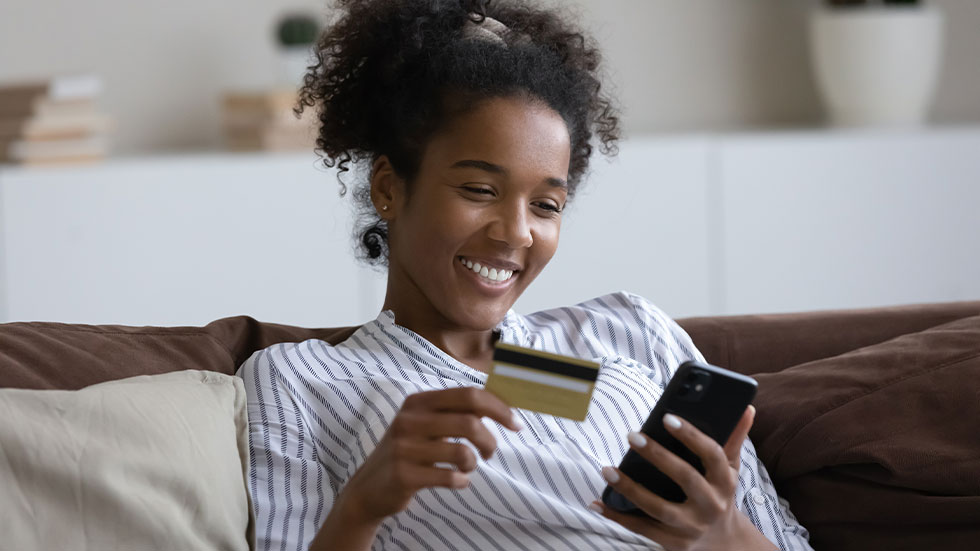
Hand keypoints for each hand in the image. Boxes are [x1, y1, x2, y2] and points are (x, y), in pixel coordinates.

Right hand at [336, 387, 522, 523]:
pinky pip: (451, 476)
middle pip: (470, 422)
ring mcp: (404, 448)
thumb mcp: (424, 424)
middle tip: (490, 453)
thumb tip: (500, 405)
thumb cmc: (408, 452)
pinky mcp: (404, 474)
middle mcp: (409, 420)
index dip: (498, 408)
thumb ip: (455, 412)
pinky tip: (457, 480)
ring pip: (462, 452)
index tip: (516, 423)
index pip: (469, 395)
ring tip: (467, 467)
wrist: (368, 488)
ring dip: (474, 463)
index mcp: (418, 402)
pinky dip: (462, 481)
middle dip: (490, 440)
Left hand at [591, 405, 775, 550]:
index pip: (712, 454)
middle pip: (685, 478)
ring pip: (658, 508)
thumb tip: (746, 408)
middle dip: (658, 456)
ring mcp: (691, 527)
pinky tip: (597, 502)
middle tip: (632, 435)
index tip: (667, 418)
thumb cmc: (720, 495)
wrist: (723, 544)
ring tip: (607, 469)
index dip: (691, 436)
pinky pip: (641, 529)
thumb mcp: (731, 470)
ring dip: (630, 488)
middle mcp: (710, 504)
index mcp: (725, 482)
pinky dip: (618, 516)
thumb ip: (734, 439)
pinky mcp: (673, 543)